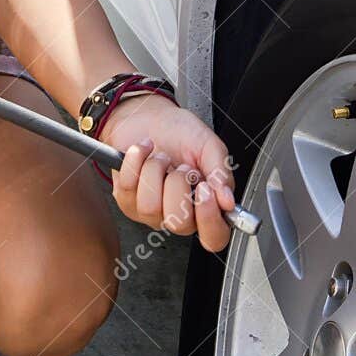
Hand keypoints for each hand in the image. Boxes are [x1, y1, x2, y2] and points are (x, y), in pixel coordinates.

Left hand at [101, 93, 236, 252]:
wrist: (148, 118)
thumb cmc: (180, 133)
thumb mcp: (209, 145)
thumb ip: (221, 172)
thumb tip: (228, 200)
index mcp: (205, 206)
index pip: (214, 237)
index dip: (210, 220)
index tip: (205, 189)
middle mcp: (179, 215)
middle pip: (179, 224)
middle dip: (179, 184)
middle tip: (182, 166)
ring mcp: (151, 212)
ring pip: (150, 207)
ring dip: (156, 170)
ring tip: (161, 158)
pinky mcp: (127, 201)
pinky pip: (129, 188)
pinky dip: (136, 160)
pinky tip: (144, 152)